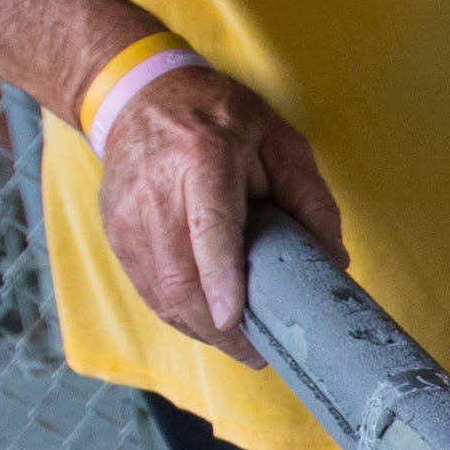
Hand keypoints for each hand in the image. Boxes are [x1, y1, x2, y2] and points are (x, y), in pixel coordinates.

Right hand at [96, 62, 346, 357]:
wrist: (142, 96)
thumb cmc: (221, 118)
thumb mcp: (280, 141)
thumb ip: (311, 200)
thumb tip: (333, 263)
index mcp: (203, 157)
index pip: (209, 227)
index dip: (220, 277)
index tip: (233, 319)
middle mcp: (157, 189)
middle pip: (181, 275)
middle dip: (218, 327)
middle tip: (258, 352)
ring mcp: (129, 215)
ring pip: (161, 293)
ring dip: (200, 328)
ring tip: (239, 343)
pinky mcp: (115, 233)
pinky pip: (148, 290)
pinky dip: (179, 314)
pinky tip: (208, 321)